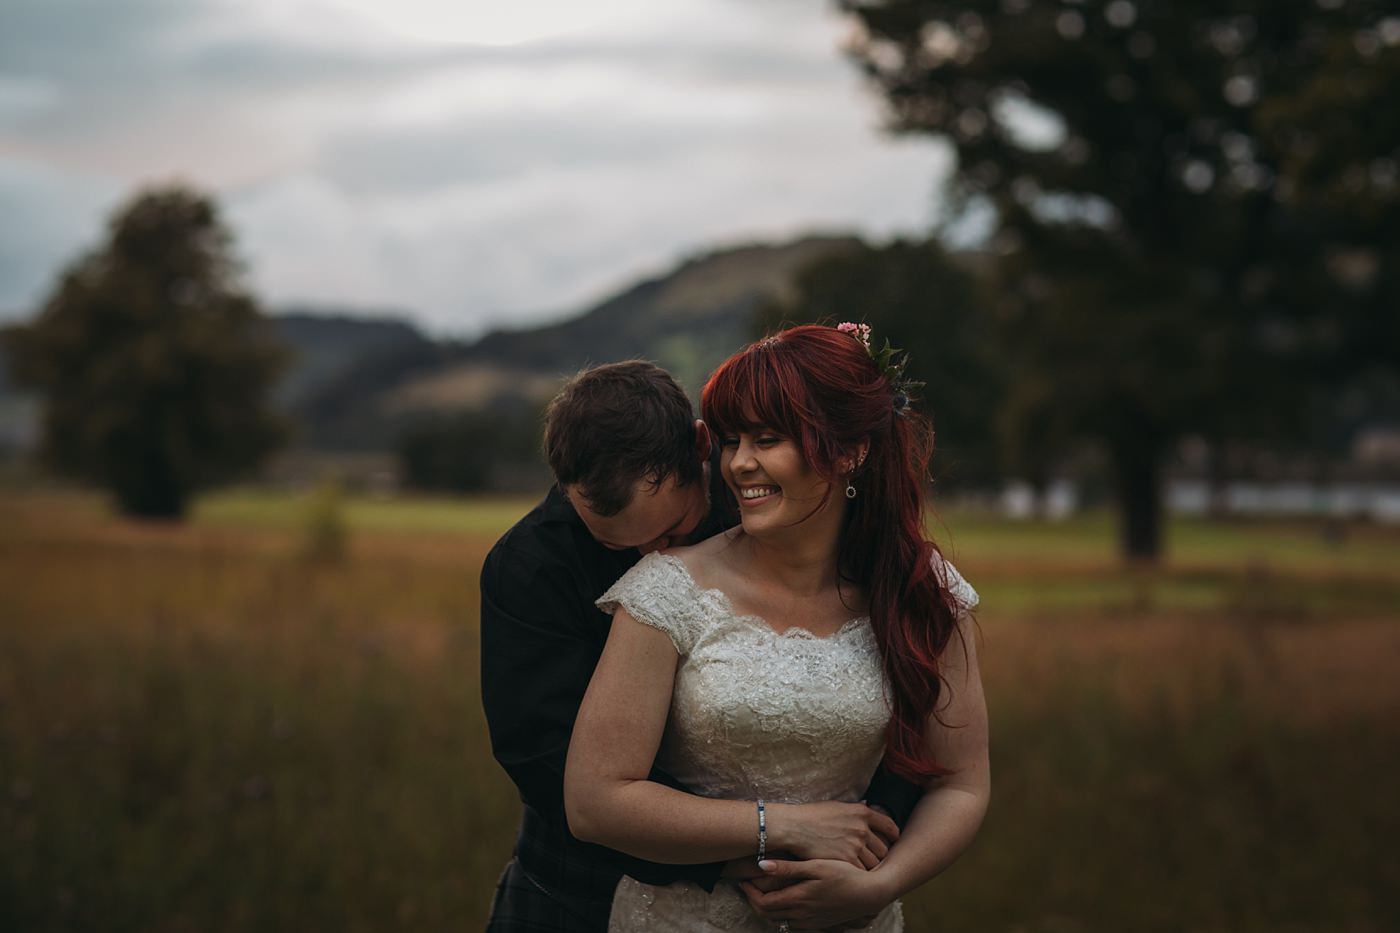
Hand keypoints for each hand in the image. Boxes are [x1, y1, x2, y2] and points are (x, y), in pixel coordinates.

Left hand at [740, 859, 892, 930]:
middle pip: (767, 915)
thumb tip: (760, 865)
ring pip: (779, 923)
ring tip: (761, 893)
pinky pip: (792, 925)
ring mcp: (810, 922)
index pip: (762, 904)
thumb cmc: (844, 874)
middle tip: (748, 887)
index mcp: (798, 899)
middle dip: (753, 903)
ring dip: (766, 910)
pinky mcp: (818, 924)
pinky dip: (781, 916)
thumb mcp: (815, 866)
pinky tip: (783, 903)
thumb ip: (788, 868)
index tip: (744, 881)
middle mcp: (801, 915)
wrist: (869, 893)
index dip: (749, 893)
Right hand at [767, 801, 898, 868]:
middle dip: (880, 855)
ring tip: (865, 871)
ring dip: (870, 868)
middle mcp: (862, 828)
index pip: (889, 825)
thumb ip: (855, 810)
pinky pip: (862, 873)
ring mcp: (856, 846)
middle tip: (874, 860)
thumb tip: (866, 806)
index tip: (893, 840)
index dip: (893, 835)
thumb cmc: (811, 815)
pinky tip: (853, 876)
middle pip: (884, 848)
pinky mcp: (847, 861)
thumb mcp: (837, 806)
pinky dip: (859, 876)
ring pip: (875, 863)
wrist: (793, 827)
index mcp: (862, 812)